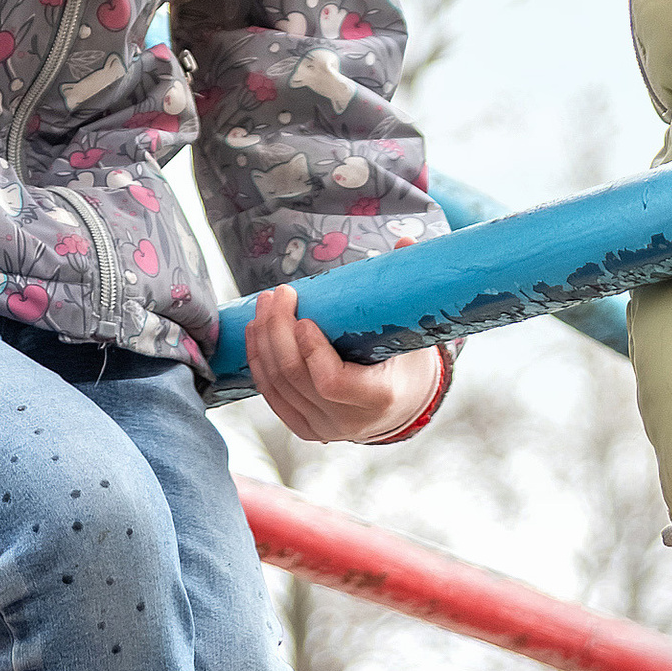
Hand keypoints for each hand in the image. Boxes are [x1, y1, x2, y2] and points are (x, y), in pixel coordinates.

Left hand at [244, 287, 440, 446]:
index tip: (303, 318)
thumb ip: (409, 288)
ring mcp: (322, 429)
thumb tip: (407, 242)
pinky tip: (255, 333)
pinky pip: (272, 395)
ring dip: (264, 342)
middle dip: (279, 331)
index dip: (311, 351)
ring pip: (278, 385)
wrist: (403, 404)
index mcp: (379, 398)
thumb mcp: (416, 329)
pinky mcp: (304, 427)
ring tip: (264, 305)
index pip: (332, 382)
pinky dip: (259, 362)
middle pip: (296, 377)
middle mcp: (347, 421)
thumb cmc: (408, 361)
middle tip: (279, 295)